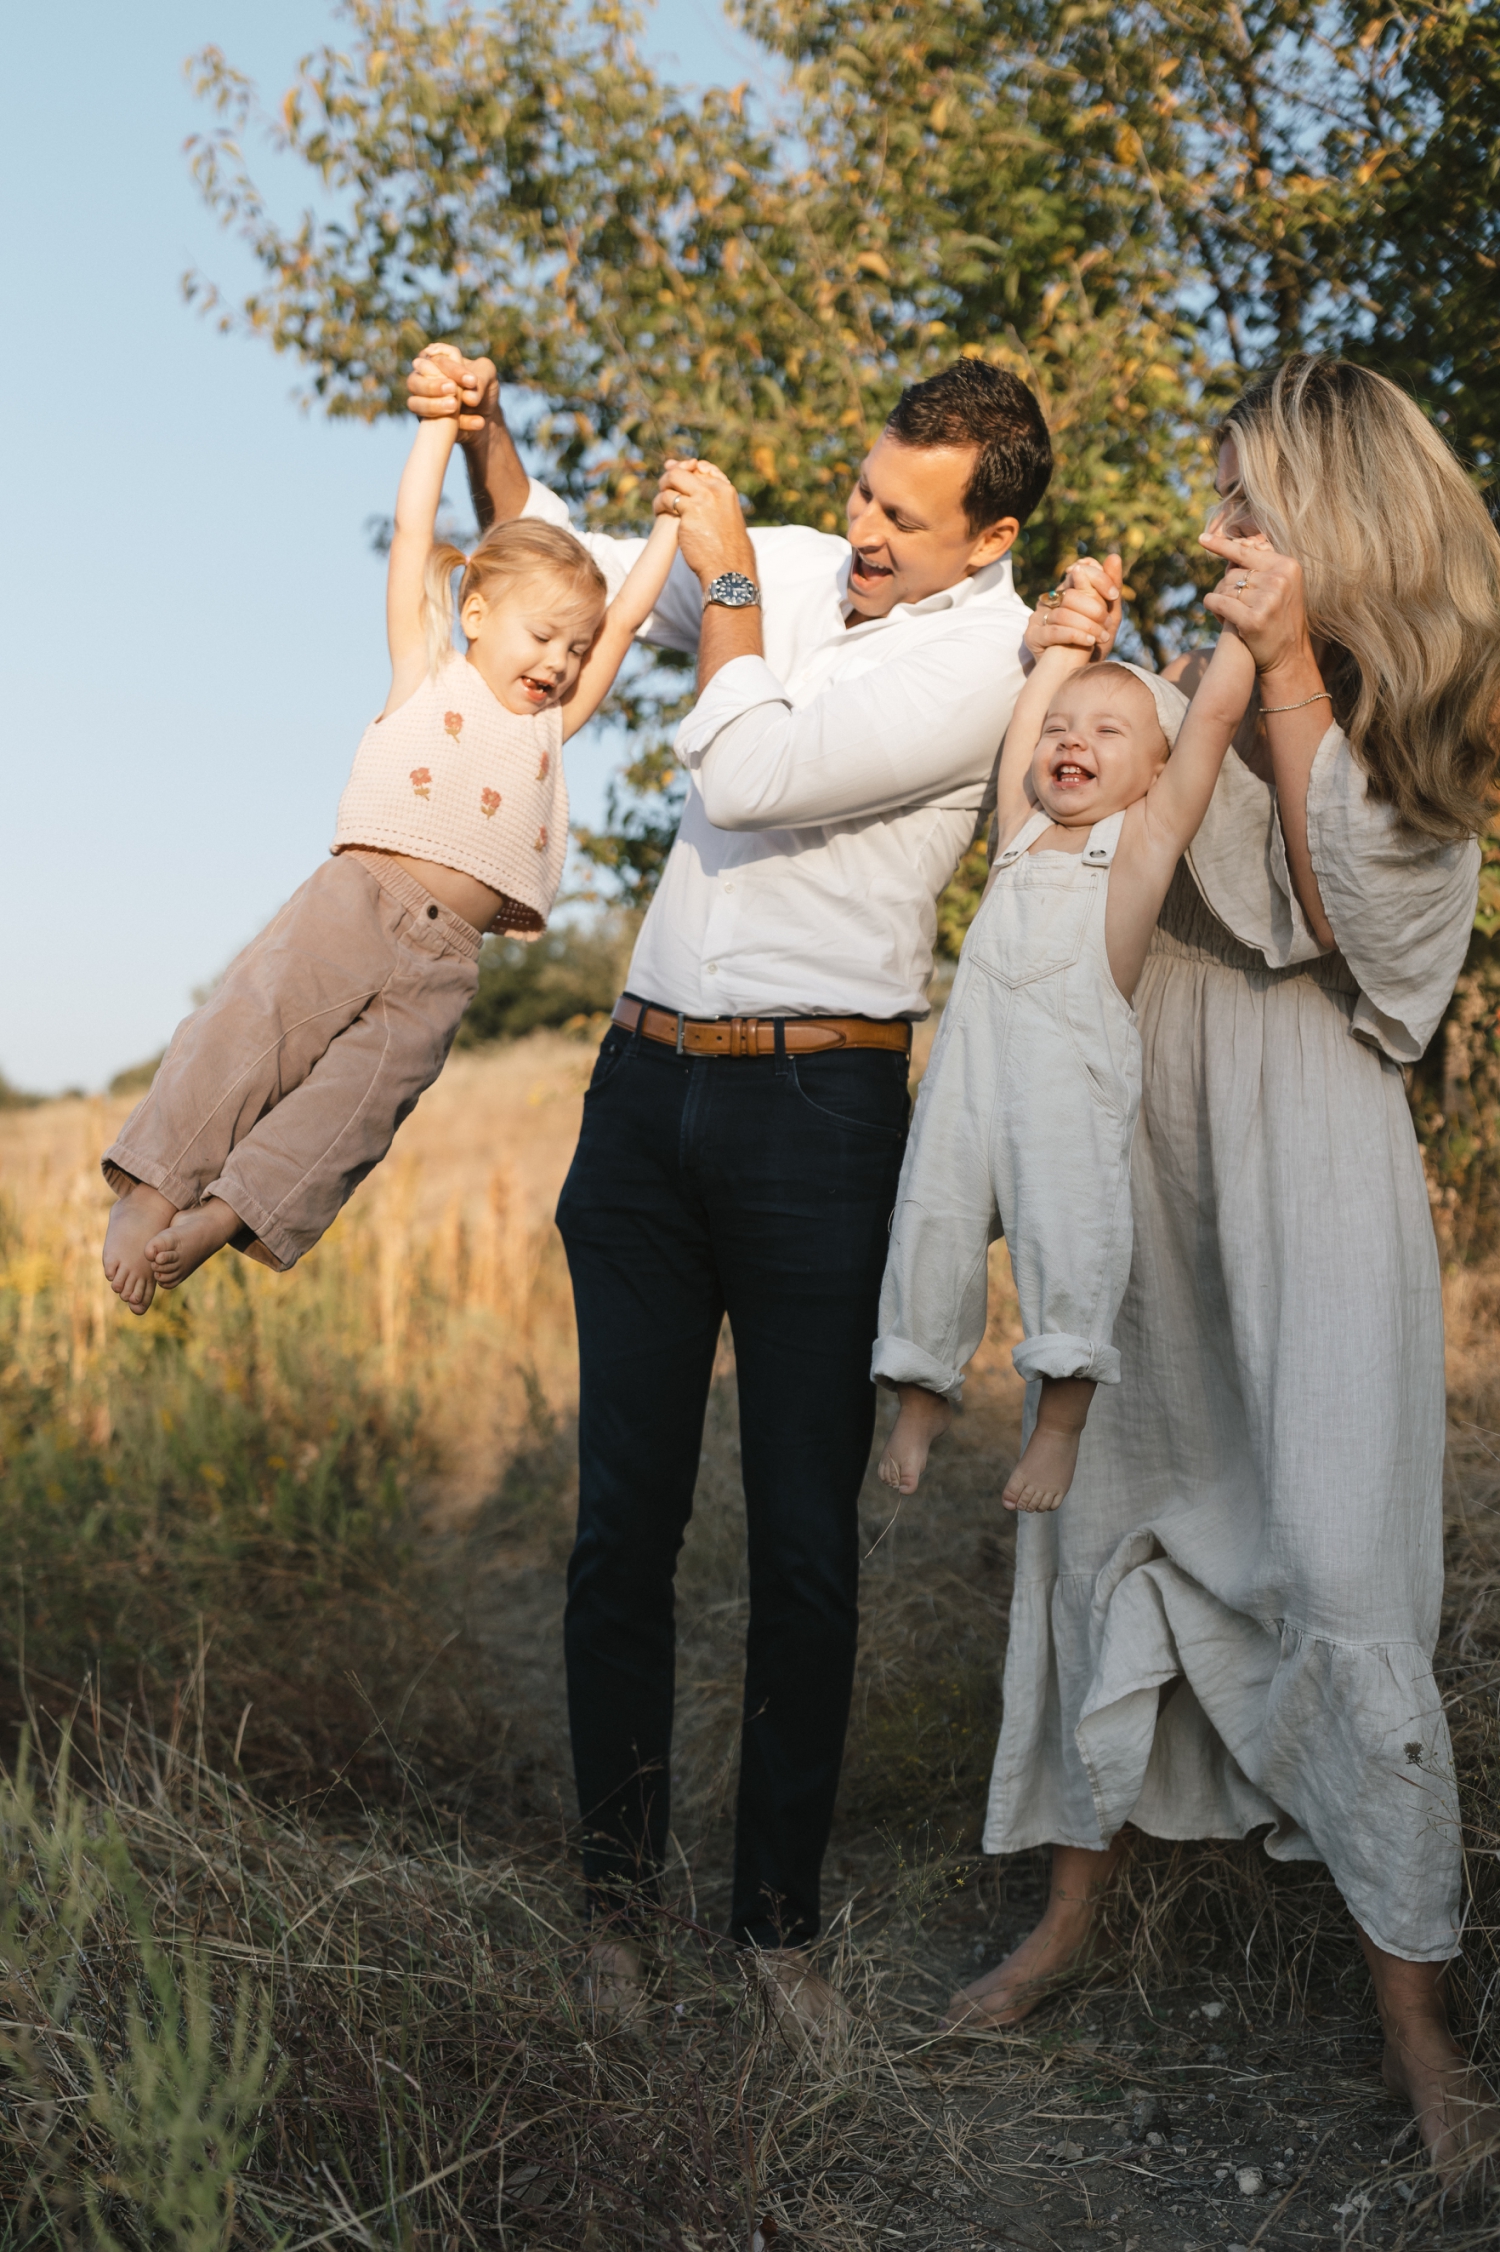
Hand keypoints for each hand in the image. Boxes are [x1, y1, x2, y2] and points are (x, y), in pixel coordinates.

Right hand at [406, 345, 499, 437]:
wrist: (487, 417)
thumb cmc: (481, 388)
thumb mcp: (488, 375)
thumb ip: (481, 378)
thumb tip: (468, 398)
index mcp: (435, 361)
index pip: (436, 360)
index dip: (452, 369)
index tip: (472, 381)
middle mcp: (422, 380)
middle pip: (414, 380)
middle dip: (432, 386)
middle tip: (453, 389)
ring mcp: (421, 403)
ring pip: (414, 404)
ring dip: (433, 405)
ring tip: (455, 406)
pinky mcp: (427, 424)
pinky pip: (432, 426)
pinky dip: (457, 424)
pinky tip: (477, 422)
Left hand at [654, 457, 755, 586]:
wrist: (729, 569)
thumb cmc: (731, 552)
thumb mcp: (730, 521)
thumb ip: (718, 507)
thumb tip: (710, 506)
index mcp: (726, 491)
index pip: (702, 470)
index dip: (686, 471)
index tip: (676, 473)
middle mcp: (714, 491)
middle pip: (684, 472)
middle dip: (670, 477)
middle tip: (664, 487)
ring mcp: (701, 500)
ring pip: (672, 480)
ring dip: (662, 491)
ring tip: (660, 504)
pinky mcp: (688, 513)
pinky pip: (666, 499)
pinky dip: (659, 505)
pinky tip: (658, 512)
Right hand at [1024, 553, 1122, 659]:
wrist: (1077, 673)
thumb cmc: (1093, 643)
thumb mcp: (1109, 616)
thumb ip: (1111, 587)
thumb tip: (1113, 556)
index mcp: (1068, 589)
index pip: (1081, 570)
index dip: (1099, 579)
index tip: (1114, 595)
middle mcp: (1051, 599)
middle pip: (1072, 593)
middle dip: (1095, 609)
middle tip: (1108, 623)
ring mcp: (1039, 616)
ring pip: (1064, 612)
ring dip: (1088, 626)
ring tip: (1101, 637)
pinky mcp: (1032, 635)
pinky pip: (1055, 631)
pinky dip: (1075, 636)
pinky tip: (1089, 643)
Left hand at [1200, 527, 1313, 682]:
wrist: (1288, 657)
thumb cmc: (1279, 620)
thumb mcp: (1281, 587)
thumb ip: (1263, 567)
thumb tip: (1239, 546)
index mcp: (1287, 566)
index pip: (1247, 552)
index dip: (1222, 546)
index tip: (1201, 539)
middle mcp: (1279, 580)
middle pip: (1234, 573)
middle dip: (1227, 588)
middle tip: (1234, 605)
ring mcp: (1268, 599)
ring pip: (1225, 588)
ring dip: (1221, 601)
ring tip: (1231, 616)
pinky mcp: (1254, 618)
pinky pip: (1218, 602)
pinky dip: (1212, 606)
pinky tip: (1216, 613)